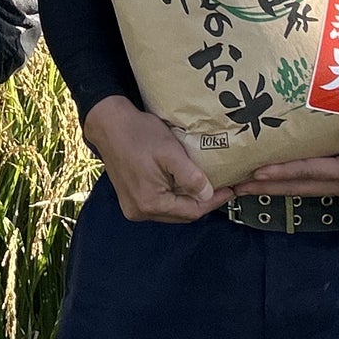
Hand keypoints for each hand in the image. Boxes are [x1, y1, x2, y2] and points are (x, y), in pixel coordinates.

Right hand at [82, 95, 232, 222]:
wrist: (109, 124)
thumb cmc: (138, 134)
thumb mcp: (170, 152)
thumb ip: (190, 176)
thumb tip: (207, 195)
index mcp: (150, 203)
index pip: (191, 211)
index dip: (213, 201)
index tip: (229, 190)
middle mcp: (139, 211)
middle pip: (180, 214)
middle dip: (201, 202)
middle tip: (219, 187)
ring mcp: (133, 206)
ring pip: (170, 210)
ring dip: (187, 199)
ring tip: (203, 184)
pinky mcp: (130, 198)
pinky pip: (159, 203)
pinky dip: (173, 195)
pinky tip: (182, 182)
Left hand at [231, 119, 338, 198]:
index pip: (309, 172)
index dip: (283, 172)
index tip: (257, 171)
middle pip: (296, 186)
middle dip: (266, 186)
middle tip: (235, 186)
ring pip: (300, 186)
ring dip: (273, 186)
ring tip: (246, 183)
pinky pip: (310, 181)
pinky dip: (290, 180)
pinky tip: (277, 174)